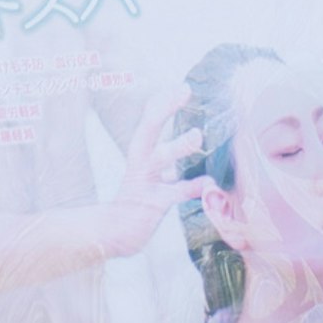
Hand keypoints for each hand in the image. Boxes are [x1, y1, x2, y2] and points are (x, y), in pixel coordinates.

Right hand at [82, 98, 200, 259]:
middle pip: (147, 131)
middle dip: (163, 109)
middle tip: (183, 90)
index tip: (180, 85)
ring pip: (158, 159)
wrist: (113, 236)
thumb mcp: (156, 185)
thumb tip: (206, 173)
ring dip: (177, 146)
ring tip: (196, 135)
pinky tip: (209, 182)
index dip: (163, 103)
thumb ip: (179, 177)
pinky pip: (174, 193)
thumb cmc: (136, 207)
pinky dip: (192, 187)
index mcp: (140, 157)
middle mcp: (140, 166)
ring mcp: (144, 184)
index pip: (149, 123)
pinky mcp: (152, 204)